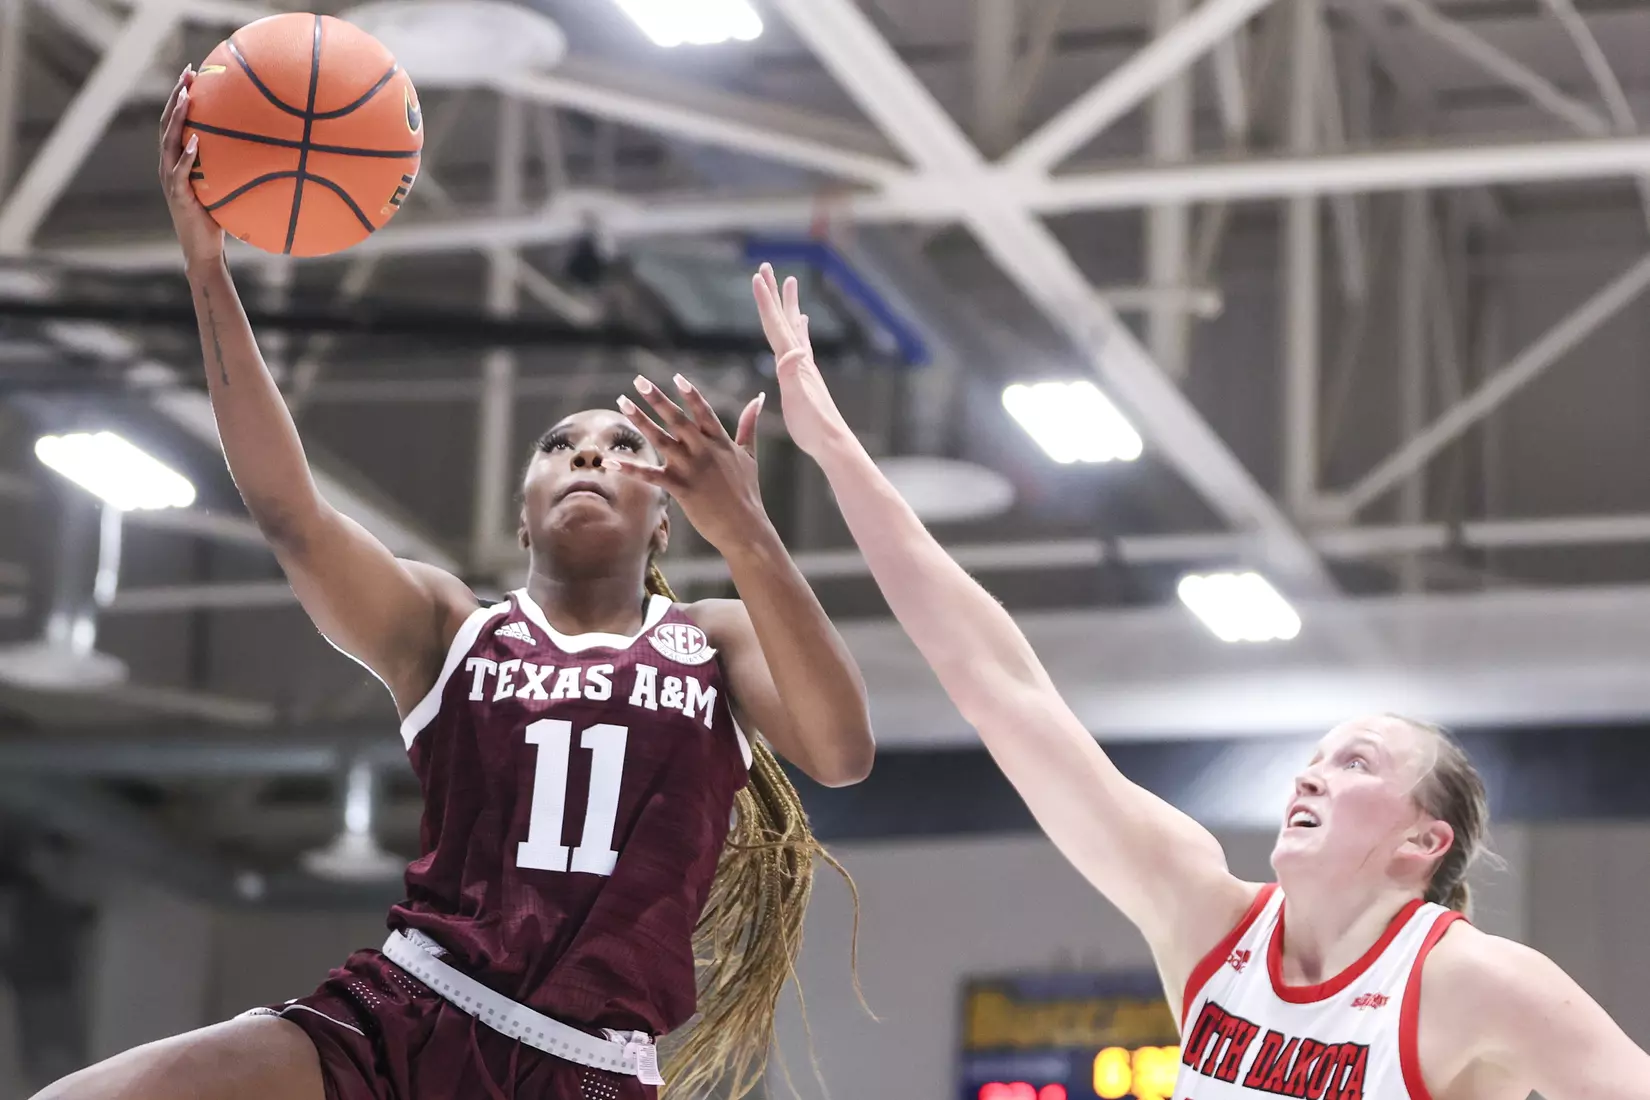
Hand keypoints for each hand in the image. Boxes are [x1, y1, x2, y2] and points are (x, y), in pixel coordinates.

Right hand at [159, 67, 223, 269]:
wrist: (204, 249)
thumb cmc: (217, 218)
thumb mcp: (225, 186)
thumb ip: (232, 167)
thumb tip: (265, 149)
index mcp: (177, 160)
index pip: (176, 122)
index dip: (181, 97)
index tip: (193, 73)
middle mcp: (168, 165)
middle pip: (167, 123)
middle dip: (176, 96)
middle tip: (188, 73)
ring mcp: (170, 179)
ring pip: (168, 142)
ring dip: (176, 118)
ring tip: (186, 97)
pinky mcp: (178, 196)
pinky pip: (179, 173)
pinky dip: (186, 156)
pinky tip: (195, 142)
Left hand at [614, 374, 768, 554]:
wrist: (744, 527)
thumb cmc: (748, 492)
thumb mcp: (750, 454)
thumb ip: (749, 425)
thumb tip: (759, 398)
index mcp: (720, 441)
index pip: (703, 412)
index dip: (690, 394)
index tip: (676, 377)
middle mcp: (704, 450)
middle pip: (677, 419)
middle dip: (657, 398)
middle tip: (639, 380)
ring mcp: (691, 468)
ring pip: (661, 439)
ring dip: (640, 420)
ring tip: (622, 402)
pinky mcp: (680, 488)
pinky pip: (650, 476)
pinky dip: (629, 468)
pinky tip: (609, 462)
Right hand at [752, 263, 850, 457]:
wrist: (832, 442)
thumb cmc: (812, 427)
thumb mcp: (798, 401)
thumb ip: (793, 376)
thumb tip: (796, 351)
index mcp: (793, 362)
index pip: (775, 325)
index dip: (765, 301)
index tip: (757, 275)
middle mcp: (799, 359)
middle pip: (783, 319)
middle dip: (774, 293)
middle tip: (766, 267)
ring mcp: (804, 366)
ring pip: (793, 327)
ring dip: (788, 305)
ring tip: (790, 284)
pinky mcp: (807, 376)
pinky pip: (800, 344)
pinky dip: (799, 330)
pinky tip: (802, 325)